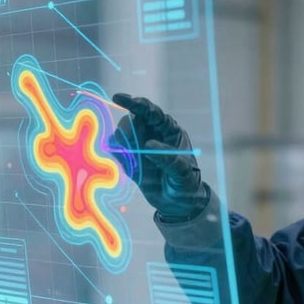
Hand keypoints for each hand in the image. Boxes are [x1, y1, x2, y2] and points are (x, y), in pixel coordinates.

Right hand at [111, 93, 208, 220]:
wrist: (179, 205)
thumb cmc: (185, 185)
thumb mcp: (181, 173)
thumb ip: (167, 159)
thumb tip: (148, 145)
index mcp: (170, 131)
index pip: (150, 111)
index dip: (134, 103)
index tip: (117, 98)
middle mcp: (154, 135)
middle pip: (133, 120)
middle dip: (128, 131)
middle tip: (134, 149)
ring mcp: (141, 146)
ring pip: (122, 134)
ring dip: (123, 145)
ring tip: (137, 163)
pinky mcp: (131, 159)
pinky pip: (117, 151)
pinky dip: (119, 156)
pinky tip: (132, 168)